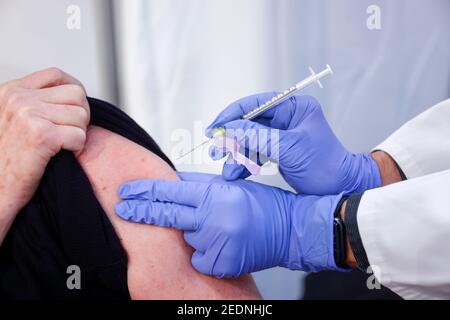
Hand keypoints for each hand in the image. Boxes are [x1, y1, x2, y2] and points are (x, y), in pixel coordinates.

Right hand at [0, 68, 89, 236]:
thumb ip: (37, 103)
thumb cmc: (9, 160)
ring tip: (61, 146)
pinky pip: (80, 136)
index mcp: (12, 91)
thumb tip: (76, 95)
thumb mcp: (14, 120)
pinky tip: (61, 155)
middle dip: (81, 115)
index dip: (73, 90)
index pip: (56, 75)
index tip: (74, 109)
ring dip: (78, 133)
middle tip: (70, 133)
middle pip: (76, 94)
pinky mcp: (41, 135)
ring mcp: (28, 114)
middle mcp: (18, 98)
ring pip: (81, 115)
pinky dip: (77, 148)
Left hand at [115, 172, 344, 277]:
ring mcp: (217, 244)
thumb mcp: (230, 186)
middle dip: (141, 211)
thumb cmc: (263, 205)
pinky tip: (222, 244)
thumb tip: (171, 183)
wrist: (290, 231)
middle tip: (123, 208)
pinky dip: (205, 253)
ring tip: (220, 228)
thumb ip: (199, 186)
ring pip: (188, 238)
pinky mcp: (222, 264)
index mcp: (215, 196)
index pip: (170, 193)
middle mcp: (213, 220)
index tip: (127, 192)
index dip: (145, 192)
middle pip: (167, 215)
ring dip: (194, 233)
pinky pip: (199, 259)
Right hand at [206, 93, 380, 194]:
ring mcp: (282, 135)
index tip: (215, 128)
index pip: (256, 104)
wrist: (340, 189)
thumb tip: (229, 130)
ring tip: (228, 171)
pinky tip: (236, 173)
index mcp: (294, 107)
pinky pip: (256, 153)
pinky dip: (245, 163)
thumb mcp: (288, 148)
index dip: (232, 115)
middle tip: (216, 152)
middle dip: (232, 139)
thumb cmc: (324, 166)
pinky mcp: (279, 151)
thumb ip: (257, 137)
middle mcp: (286, 118)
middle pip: (249, 123)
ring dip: (237, 155)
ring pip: (250, 140)